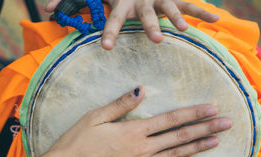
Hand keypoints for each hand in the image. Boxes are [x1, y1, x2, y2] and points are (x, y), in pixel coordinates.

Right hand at [44, 86, 231, 156]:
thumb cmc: (76, 143)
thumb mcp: (95, 117)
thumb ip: (121, 104)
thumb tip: (141, 90)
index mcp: (133, 132)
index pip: (171, 120)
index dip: (193, 114)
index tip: (212, 109)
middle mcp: (142, 150)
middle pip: (180, 137)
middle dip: (206, 129)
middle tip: (227, 124)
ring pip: (175, 155)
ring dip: (197, 147)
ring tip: (216, 142)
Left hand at [45, 0, 218, 49]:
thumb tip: (44, 9)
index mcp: (121, 1)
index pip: (113, 18)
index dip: (110, 32)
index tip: (107, 48)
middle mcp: (142, 0)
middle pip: (147, 15)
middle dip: (152, 26)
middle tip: (156, 39)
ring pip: (171, 8)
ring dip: (179, 17)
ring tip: (185, 29)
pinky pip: (189, 4)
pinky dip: (202, 11)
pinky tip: (216, 20)